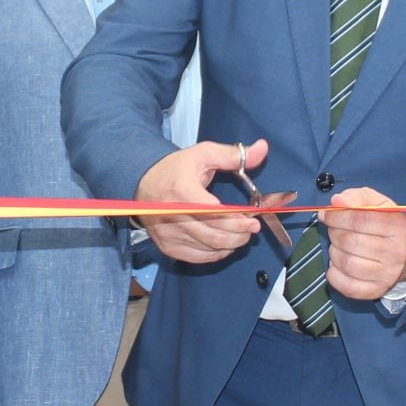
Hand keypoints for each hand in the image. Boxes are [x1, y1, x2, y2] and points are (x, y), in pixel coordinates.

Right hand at [136, 139, 265, 262]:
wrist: (143, 183)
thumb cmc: (176, 168)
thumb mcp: (204, 154)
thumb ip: (233, 155)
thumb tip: (262, 148)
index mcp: (182, 190)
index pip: (214, 214)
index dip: (237, 221)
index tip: (253, 220)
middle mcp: (172, 215)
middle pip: (214, 235)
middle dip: (239, 234)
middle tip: (252, 228)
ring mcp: (169, 234)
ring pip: (209, 248)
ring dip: (231, 244)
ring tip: (242, 235)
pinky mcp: (167, 246)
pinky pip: (198, 257)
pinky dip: (216, 254)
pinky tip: (226, 245)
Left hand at [322, 187, 405, 301]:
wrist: (404, 253)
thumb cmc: (383, 224)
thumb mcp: (375, 203)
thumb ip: (356, 196)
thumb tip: (337, 201)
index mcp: (396, 225)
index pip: (359, 219)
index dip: (336, 216)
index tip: (326, 215)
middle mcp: (395, 251)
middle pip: (350, 242)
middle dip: (334, 234)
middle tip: (334, 231)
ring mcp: (387, 274)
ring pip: (347, 264)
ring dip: (334, 253)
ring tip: (338, 247)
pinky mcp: (377, 290)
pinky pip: (348, 286)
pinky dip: (334, 275)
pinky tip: (337, 265)